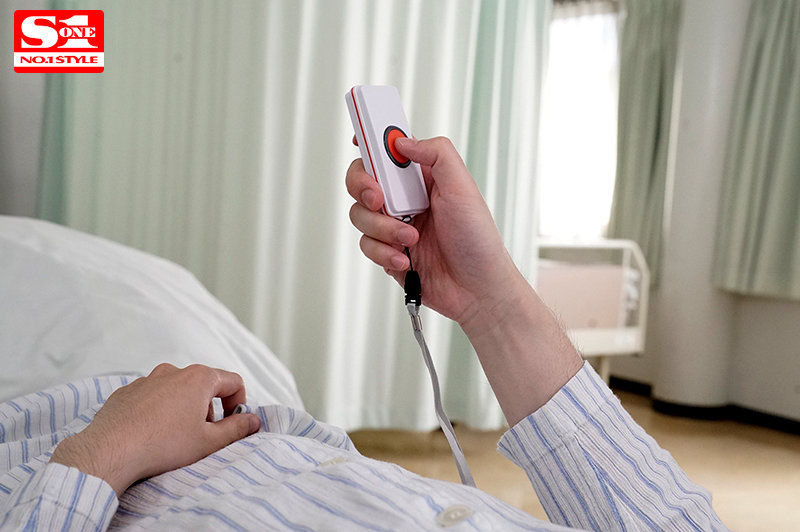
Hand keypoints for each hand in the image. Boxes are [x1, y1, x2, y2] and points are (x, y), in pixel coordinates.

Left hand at [50, 363, 260, 495]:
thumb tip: (254, 421)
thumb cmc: (163, 445)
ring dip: (184, 409)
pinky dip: (158, 411)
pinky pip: (152, 397)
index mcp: (199, 377)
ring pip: (177, 390)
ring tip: (174, 438)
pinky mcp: (127, 391)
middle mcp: (173, 371)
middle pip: (205, 385)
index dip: (239, 404)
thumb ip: (237, 429)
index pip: (234, 381)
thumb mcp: (209, 441)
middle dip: (210, 409)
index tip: (232, 425)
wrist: (110, 451)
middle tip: (203, 436)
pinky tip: (150, 434)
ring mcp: (147, 379)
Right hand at [346, 136, 582, 424]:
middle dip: (363, 188)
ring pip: (360, 215)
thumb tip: (403, 141)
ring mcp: (394, 226)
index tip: (358, 141)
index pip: (387, 153)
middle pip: (362, 182)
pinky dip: (384, 253)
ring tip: (411, 239)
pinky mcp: (388, 252)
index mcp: (421, 178)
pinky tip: (406, 259)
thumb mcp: (463, 186)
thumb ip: (436, 154)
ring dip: (383, 228)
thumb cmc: (477, 239)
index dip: (368, 143)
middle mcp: (405, 200)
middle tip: (378, 198)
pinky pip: (367, 245)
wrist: (477, 288)